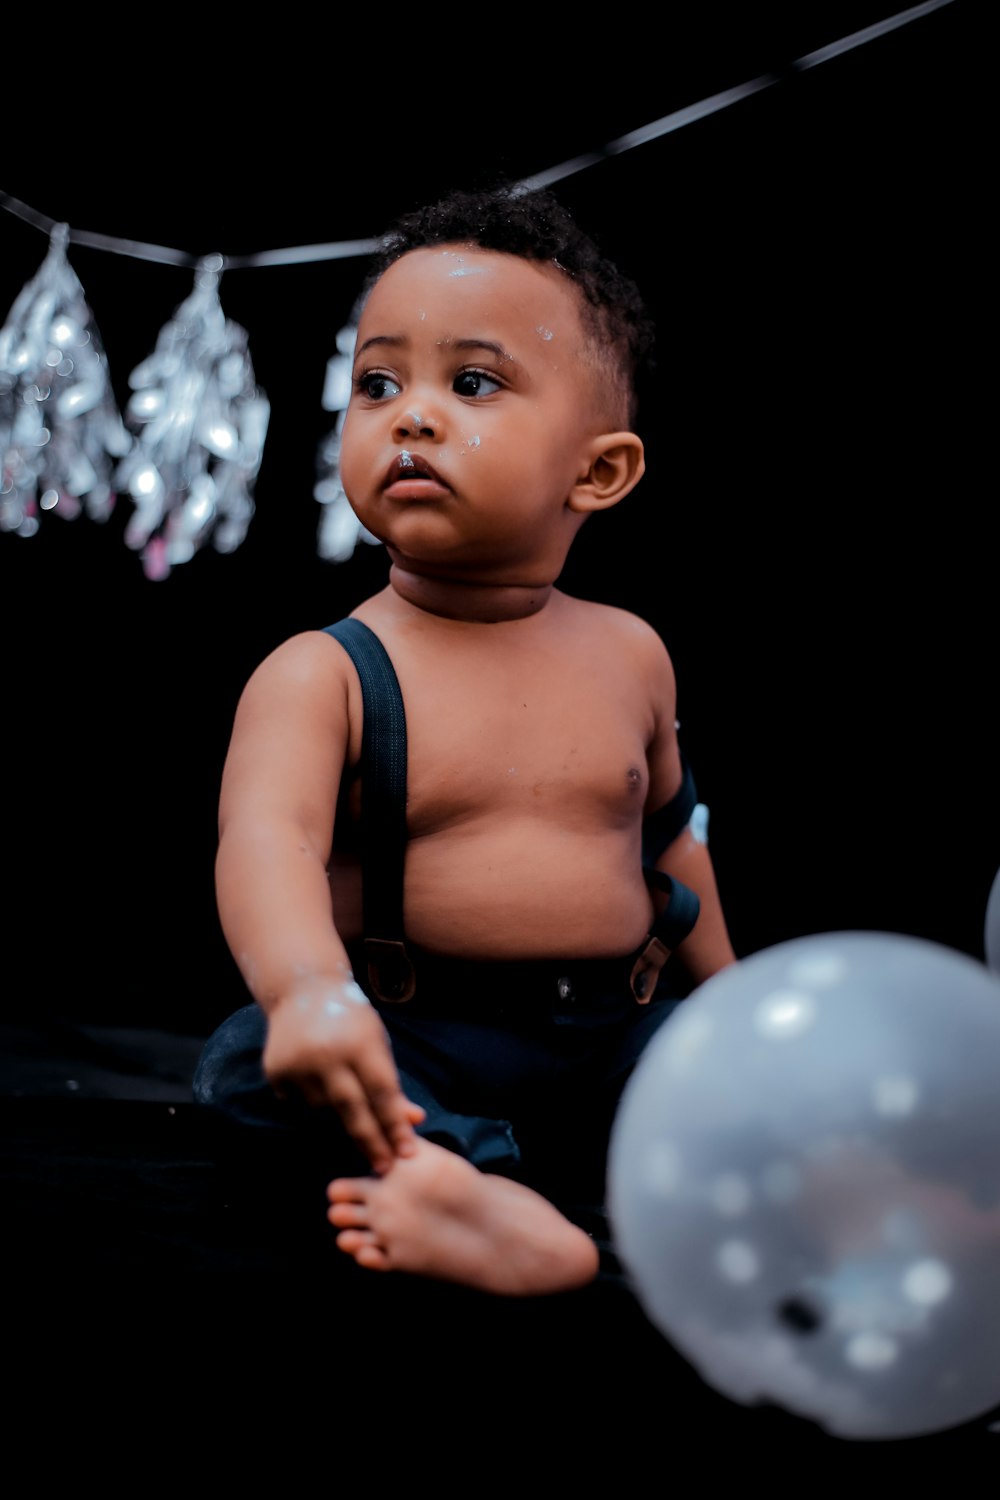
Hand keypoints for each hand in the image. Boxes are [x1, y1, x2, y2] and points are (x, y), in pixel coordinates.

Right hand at [263, 976, 424, 1173]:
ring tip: (350, 1119)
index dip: (395, 1126)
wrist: (303, 991)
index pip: (382, 1093)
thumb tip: (416, 1122)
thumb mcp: (377, 1045)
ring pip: (323, 1112)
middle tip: (384, 1167)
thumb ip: (393, 1085)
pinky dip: (311, 1107)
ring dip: (339, 1122)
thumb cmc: (351, 1023)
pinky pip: (298, 1104)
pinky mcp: (276, 1071)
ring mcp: (298, 1063)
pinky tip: (318, 1093)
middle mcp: (328, 1054)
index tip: (407, 1152)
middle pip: (352, 1110)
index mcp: (360, 1043)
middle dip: (370, 1142)